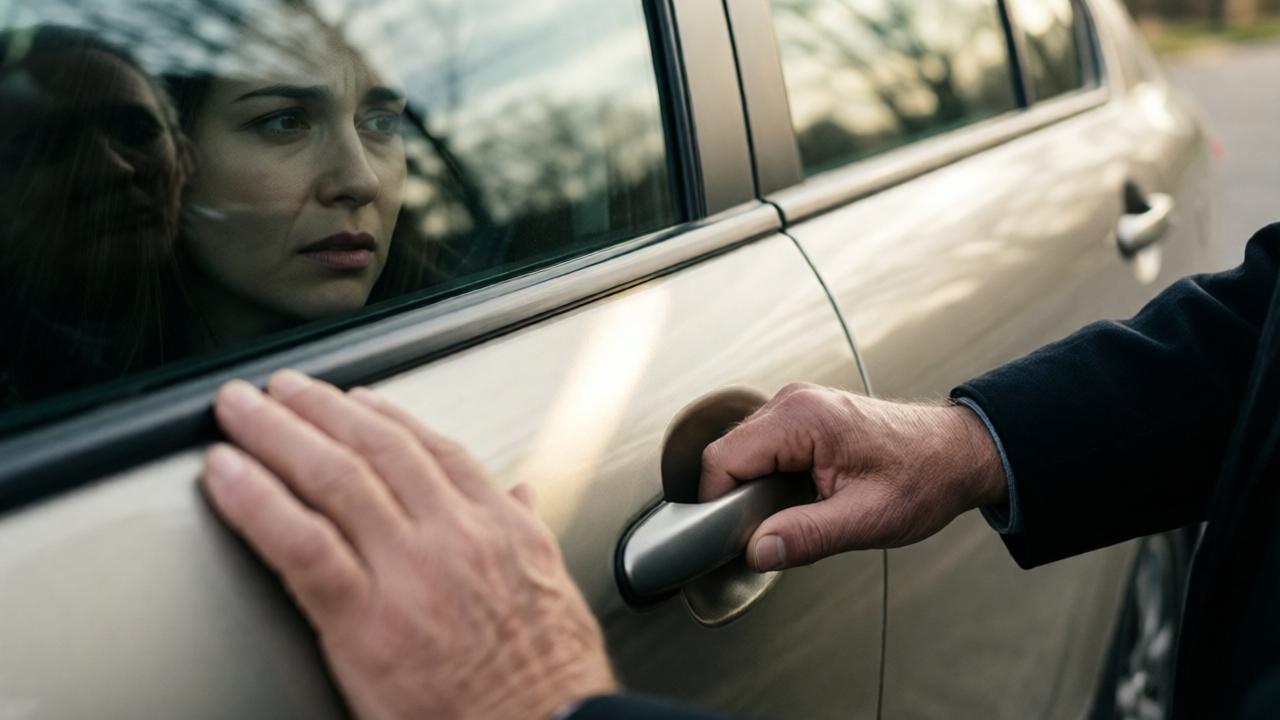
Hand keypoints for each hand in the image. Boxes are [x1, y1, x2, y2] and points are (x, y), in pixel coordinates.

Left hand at [201, 370, 615, 719]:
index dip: (388, 415)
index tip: (356, 399)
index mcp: (499, 526)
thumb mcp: (550, 585)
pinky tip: (225, 473)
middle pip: (375, 446)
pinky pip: (301, 543)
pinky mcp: (365, 618)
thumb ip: (524, 530)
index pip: (435, 448)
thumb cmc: (548, 675)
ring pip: (334, 477)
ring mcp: (408, 571)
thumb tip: (519, 495)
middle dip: (319, 406)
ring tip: (241, 410)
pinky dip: (257, 501)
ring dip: (278, 432)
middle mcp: (454, 534)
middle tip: (281, 387)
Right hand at [699, 383, 1006, 570]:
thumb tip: (756, 552)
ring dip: (751, 490)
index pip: (722, 461)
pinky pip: (761, 449)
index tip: (731, 541)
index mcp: (801, 418)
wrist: (958, 454)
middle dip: (734, 500)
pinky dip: (766, 479)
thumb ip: (807, 535)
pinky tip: (794, 500)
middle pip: (726, 455)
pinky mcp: (801, 417)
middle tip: (766, 536)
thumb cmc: (924, 478)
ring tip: (787, 518)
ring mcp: (795, 405)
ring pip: (740, 453)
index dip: (716, 506)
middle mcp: (791, 402)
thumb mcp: (867, 519)